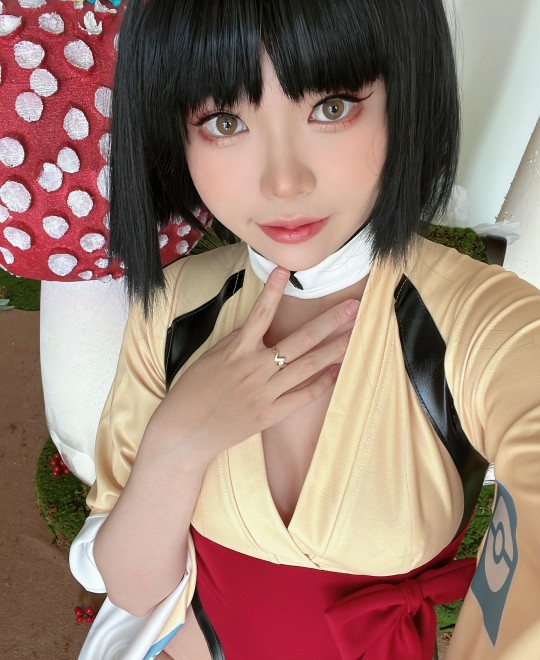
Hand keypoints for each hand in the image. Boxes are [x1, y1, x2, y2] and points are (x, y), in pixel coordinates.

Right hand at [145, 267, 358, 465]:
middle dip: (330, 321)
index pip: (261, 312)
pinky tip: (337, 371)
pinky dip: (322, 383)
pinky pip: (303, 396)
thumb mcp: (212, 357)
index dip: (274, 289)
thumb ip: (237, 342)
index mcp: (237, 349)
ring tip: (354, 336)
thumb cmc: (193, 390)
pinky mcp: (270, 414)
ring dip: (335, 349)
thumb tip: (258, 327)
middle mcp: (255, 367)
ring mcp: (265, 391)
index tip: (287, 269)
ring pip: (308, 365)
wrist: (184, 432)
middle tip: (354, 307)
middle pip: (301, 339)